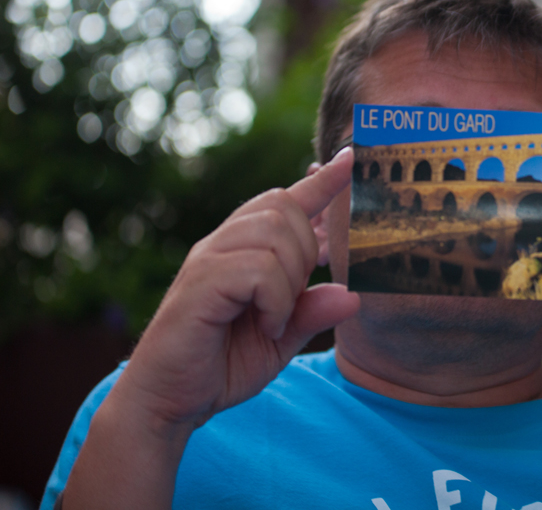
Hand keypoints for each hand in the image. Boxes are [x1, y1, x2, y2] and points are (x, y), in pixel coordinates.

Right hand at [64, 149, 360, 508]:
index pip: (286, 200)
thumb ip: (312, 314)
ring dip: (290, 279)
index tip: (350, 159)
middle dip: (305, 249)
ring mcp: (208, 260)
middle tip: (291, 299)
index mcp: (243, 250)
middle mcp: (223, 244)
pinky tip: (265, 325)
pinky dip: (274, 300)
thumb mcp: (280, 339)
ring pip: (273, 232)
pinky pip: (258, 270)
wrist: (168, 401)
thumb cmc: (220, 365)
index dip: (321, 182)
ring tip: (275, 318)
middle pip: (282, 207)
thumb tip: (352, 295)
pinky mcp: (199, 283)